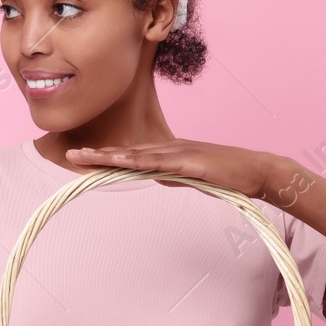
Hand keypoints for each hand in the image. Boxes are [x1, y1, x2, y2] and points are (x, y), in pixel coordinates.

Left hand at [67, 139, 280, 199]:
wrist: (256, 171)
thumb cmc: (226, 176)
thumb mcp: (191, 178)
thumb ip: (171, 175)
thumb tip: (153, 176)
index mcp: (168, 152)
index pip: (131, 155)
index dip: (106, 156)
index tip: (82, 159)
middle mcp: (169, 147)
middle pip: (127, 151)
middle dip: (98, 154)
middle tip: (69, 154)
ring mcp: (178, 152)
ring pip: (136, 154)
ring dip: (109, 156)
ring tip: (84, 157)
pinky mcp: (189, 161)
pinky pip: (158, 162)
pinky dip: (137, 161)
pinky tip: (120, 161)